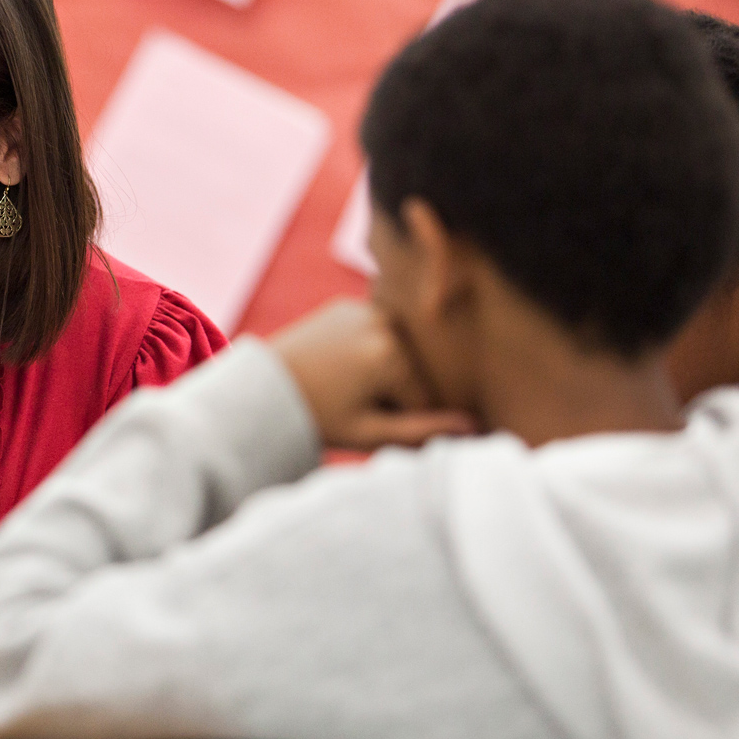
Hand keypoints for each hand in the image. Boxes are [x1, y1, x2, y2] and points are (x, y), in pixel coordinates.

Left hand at [272, 299, 475, 450]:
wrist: (264, 386)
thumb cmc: (317, 416)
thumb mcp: (369, 433)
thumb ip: (423, 432)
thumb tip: (474, 428)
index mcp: (390, 355)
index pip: (424, 399)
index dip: (399, 418)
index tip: (366, 421)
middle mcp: (383, 323)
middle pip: (412, 372)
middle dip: (393, 394)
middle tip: (350, 402)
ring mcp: (364, 308)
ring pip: (397, 354)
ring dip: (383, 373)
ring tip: (344, 385)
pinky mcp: (348, 304)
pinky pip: (376, 336)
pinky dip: (368, 351)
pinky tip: (339, 364)